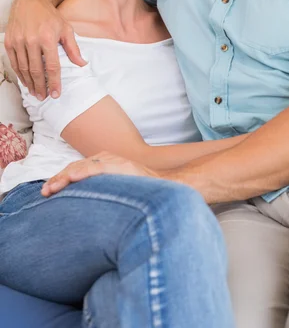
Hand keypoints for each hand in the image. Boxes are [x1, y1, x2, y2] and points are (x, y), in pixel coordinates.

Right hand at [4, 0, 84, 99]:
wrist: (29, 2)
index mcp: (48, 38)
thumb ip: (73, 48)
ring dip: (29, 83)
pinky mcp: (9, 42)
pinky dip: (19, 74)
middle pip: (36, 70)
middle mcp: (31, 40)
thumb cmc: (50, 16)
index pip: (51, 66)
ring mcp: (18, 41)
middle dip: (40, 86)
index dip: (54, 82)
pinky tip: (25, 81)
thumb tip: (82, 64)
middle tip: (44, 97)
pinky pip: (14, 62)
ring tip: (35, 93)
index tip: (55, 94)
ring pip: (23, 68)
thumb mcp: (66, 29)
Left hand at [41, 152, 158, 196]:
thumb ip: (102, 192)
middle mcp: (108, 159)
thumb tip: (84, 206)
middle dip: (59, 179)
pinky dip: (84, 172)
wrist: (167, 188)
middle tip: (45, 192)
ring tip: (52, 187)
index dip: (61, 179)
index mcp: (105, 164)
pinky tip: (72, 177)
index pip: (77, 169)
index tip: (48, 191)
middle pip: (76, 167)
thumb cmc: (142, 192)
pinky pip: (99, 168)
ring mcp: (115, 162)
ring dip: (65, 177)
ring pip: (84, 166)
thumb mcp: (118, 190)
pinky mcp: (123, 167)